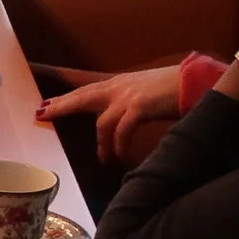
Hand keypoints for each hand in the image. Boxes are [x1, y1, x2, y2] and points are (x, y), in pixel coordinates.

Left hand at [37, 65, 182, 164]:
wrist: (197, 81)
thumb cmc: (175, 88)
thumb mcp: (146, 92)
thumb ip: (130, 103)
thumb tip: (122, 119)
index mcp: (120, 83)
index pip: (85, 90)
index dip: (65, 99)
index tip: (45, 104)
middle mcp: (120, 87)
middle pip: (82, 97)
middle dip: (61, 106)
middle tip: (41, 113)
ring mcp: (128, 96)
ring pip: (102, 122)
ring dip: (101, 143)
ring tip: (103, 158)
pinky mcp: (140, 106)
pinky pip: (121, 131)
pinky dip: (119, 145)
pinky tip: (119, 155)